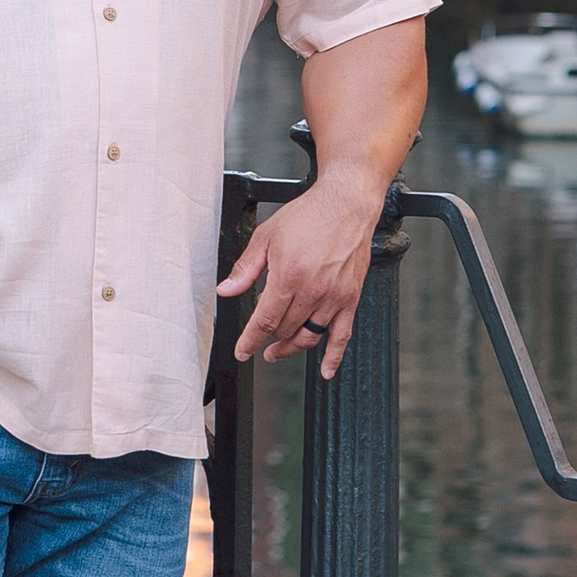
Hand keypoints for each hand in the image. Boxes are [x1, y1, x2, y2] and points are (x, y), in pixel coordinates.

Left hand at [216, 164, 386, 372]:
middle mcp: (313, 291)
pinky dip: (334, 357)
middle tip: (260, 334)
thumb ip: (246, 268)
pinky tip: (326, 371)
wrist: (346, 204)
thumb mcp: (266, 236)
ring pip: (309, 337)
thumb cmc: (307, 216)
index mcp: (288, 276)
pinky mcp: (351, 298)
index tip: (241, 351)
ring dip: (291, 347)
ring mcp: (334, 297)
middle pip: (284, 329)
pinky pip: (342, 335)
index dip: (249, 340)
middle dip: (268, 335)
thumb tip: (225, 291)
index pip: (264, 320)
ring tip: (277, 352)